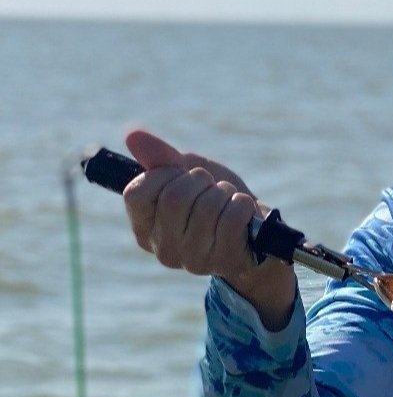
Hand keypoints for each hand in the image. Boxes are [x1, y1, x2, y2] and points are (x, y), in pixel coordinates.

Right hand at [123, 130, 295, 330]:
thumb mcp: (186, 173)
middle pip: (174, 198)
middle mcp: (165, 250)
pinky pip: (232, 219)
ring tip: (228, 198)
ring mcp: (195, 260)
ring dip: (224, 192)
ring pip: (207, 207)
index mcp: (145, 229)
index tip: (179, 174)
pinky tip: (244, 210)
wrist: (257, 232)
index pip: (136, 194)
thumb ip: (160, 157)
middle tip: (211, 185)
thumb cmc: (215, 200)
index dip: (162, 174)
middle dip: (199, 180)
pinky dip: (243, 204)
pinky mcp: (226, 262)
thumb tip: (132, 135)